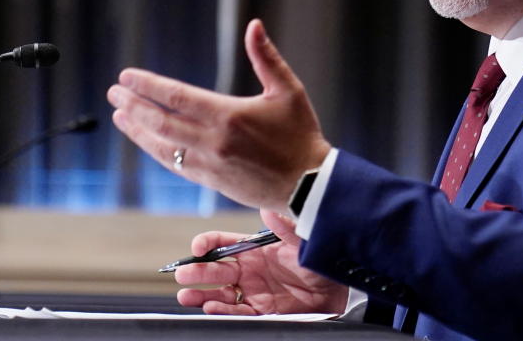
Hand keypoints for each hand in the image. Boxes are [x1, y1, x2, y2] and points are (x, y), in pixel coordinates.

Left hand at [107, 18, 330, 211]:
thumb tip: (254, 25)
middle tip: (114, 92)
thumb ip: (266, 57)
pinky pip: (175, 164)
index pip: (176, 97)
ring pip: (162, 146)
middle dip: (134, 105)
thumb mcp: (288, 90)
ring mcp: (209, 163)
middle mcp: (214, 141)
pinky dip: (156, 150)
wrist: (308, 184)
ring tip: (119, 115)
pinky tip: (146, 140)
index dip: (148, 85)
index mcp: (229, 116)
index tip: (127, 76)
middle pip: (161, 121)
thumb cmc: (301, 134)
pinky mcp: (211, 181)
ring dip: (137, 130)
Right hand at [176, 209, 348, 314]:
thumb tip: (268, 209)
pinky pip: (237, 312)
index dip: (207, 244)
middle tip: (183, 274)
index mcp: (255, 249)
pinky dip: (223, 311)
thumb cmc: (319, 260)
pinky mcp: (260, 310)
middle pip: (215, 270)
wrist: (339, 287)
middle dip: (197, 271)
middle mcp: (249, 269)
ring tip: (187, 296)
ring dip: (201, 294)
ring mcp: (253, 290)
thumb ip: (286, 227)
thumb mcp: (304, 240)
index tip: (198, 247)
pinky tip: (212, 307)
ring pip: (220, 293)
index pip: (224, 243)